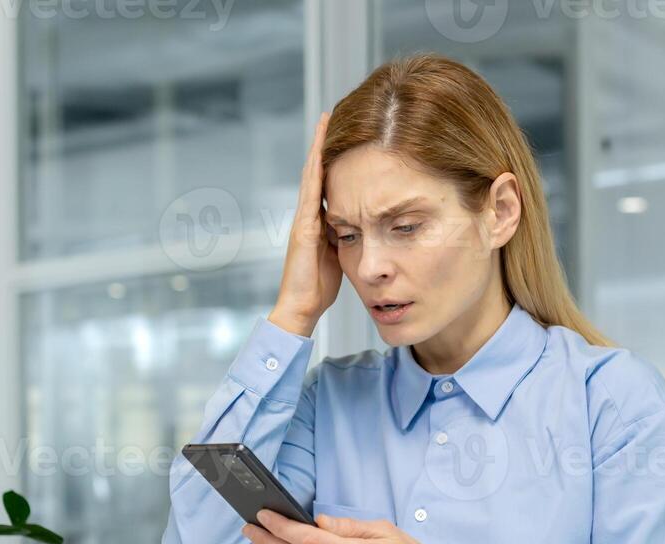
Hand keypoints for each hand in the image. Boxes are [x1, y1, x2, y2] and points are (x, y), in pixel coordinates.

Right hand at [268, 112, 342, 337]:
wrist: (301, 307)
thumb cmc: (319, 288)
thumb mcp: (340, 256)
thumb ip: (346, 237)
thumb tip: (363, 224)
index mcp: (318, 222)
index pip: (328, 183)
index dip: (334, 159)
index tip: (346, 137)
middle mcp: (308, 216)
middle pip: (317, 171)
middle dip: (325, 144)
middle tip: (333, 115)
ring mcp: (303, 219)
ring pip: (311, 174)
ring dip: (318, 147)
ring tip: (326, 121)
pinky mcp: (303, 227)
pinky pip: (310, 191)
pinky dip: (314, 169)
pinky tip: (320, 151)